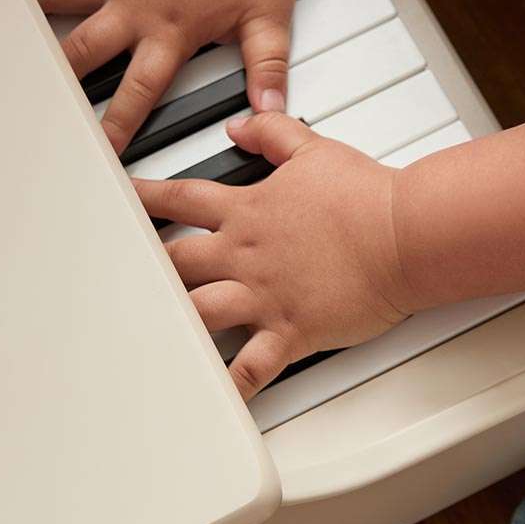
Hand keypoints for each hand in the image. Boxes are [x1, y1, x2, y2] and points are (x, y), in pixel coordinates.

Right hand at [0, 0, 294, 152]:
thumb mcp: (268, 17)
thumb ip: (268, 67)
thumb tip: (272, 111)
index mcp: (169, 31)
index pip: (139, 91)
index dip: (118, 125)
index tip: (100, 149)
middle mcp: (133, 5)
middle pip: (82, 50)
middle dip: (57, 78)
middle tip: (32, 96)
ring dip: (28, 9)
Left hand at [134, 112, 416, 398]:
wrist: (404, 233)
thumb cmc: (366, 196)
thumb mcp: (311, 150)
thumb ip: (270, 134)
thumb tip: (241, 126)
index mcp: (247, 211)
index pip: (180, 199)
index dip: (144, 198)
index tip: (120, 200)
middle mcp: (245, 254)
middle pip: (175, 261)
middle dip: (145, 267)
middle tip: (119, 275)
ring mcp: (263, 295)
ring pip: (197, 310)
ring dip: (172, 321)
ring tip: (145, 334)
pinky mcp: (289, 330)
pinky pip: (250, 366)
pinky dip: (228, 386)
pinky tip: (206, 398)